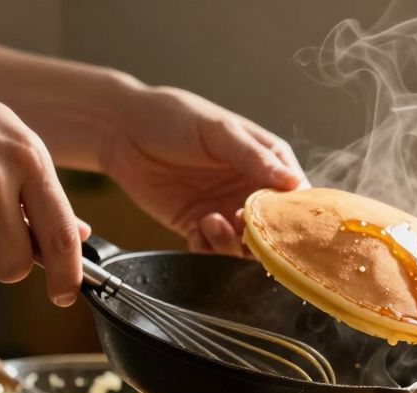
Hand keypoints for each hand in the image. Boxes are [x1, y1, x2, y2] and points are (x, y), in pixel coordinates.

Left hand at [100, 87, 305, 255]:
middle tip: (238, 221)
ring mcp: (225, 209)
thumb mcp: (218, 132)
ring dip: (232, 243)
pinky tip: (196, 230)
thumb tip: (293, 183)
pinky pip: (213, 250)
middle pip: (274, 228)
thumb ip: (254, 158)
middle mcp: (250, 189)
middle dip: (261, 235)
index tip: (277, 220)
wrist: (121, 130)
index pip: (296, 195)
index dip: (292, 213)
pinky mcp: (198, 225)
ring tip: (211, 221)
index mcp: (266, 161)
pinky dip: (209, 248)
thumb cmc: (173, 118)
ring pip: (245, 246)